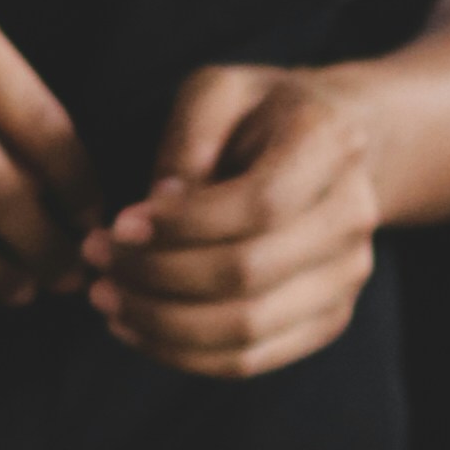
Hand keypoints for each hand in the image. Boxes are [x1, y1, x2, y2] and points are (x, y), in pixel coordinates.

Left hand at [80, 63, 382, 379]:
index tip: (119, 224)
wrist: (329, 148)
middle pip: (249, 273)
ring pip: (248, 329)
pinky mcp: (328, 318)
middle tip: (95, 258)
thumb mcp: (217, 90)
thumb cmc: (259, 113)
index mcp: (330, 143)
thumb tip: (159, 209)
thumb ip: (188, 138)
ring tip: (106, 297)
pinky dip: (185, 355)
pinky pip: (252, 359)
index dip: (183, 225)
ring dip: (161, 324)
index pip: (259, 205)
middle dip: (155, 275)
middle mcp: (353, 214)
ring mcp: (348, 275)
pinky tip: (136, 327)